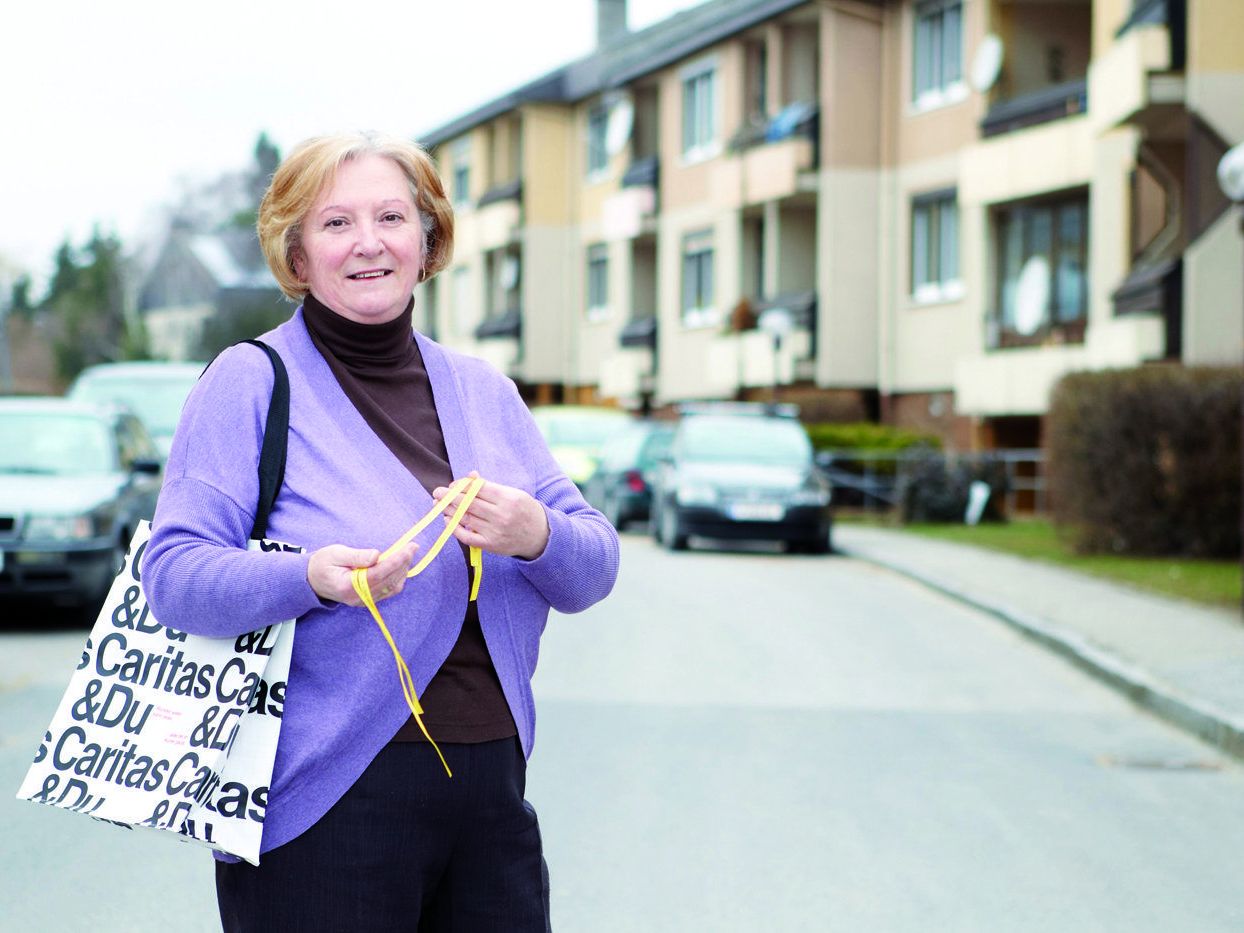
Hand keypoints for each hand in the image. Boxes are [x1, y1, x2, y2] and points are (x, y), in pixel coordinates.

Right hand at [307, 542, 417, 605]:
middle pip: (388, 580)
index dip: (396, 561)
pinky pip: (388, 591)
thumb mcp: (335, 553)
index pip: (378, 573)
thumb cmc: (322, 564)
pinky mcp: (368, 600)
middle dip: (404, 563)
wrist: (311, 581)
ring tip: (408, 553)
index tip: (409, 548)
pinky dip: (398, 578)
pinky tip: (401, 565)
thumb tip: (376, 556)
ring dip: (403, 570)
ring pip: (391, 587)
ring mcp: (364, 601)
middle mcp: (358, 597)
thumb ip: (356, 556)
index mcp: (348, 586)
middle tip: (413, 546)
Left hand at [432, 471, 549, 559]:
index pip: (478, 488)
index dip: (462, 485)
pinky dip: (454, 528)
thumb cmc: (524, 510)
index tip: (452, 484)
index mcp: (508, 498)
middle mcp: (501, 515)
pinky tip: (448, 520)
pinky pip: (467, 536)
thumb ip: (490, 486)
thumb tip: (469, 477)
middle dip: (450, 496)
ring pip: (465, 518)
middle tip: (437, 492)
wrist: (540, 536)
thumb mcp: (513, 493)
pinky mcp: (490, 545)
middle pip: (469, 503)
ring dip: (449, 510)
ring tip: (440, 504)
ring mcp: (495, 531)